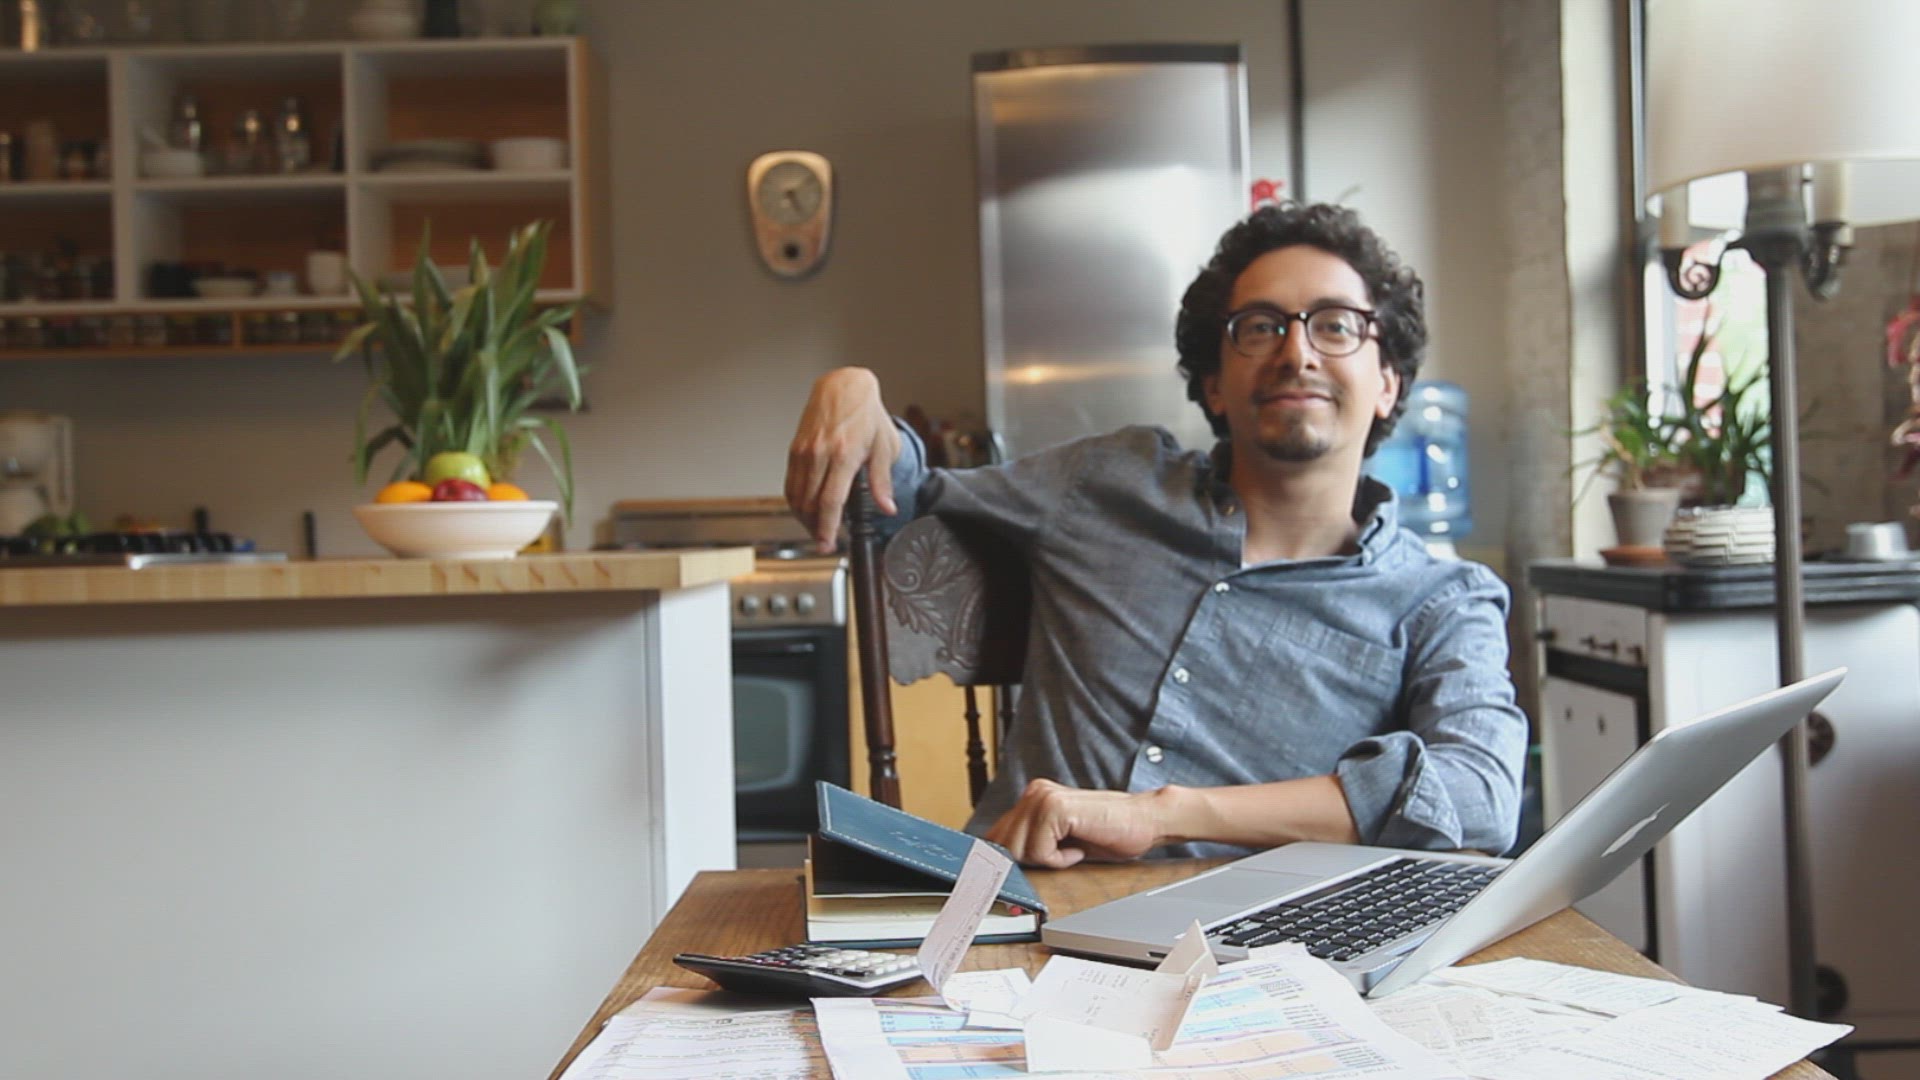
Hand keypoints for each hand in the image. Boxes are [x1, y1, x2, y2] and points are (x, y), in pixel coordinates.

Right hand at [785, 367, 901, 551]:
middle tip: (824, 543)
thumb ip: (882, 481)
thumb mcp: (883, 446)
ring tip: (816, 530)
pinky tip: (804, 510)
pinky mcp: (795, 449)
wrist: (844, 386)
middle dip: (816, 529)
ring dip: (804, 518)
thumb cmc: (866, 414)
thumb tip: (887, 508)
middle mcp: (820, 453)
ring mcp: (804, 451)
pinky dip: (795, 501)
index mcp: (844, 454)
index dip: (827, 527)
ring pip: (797, 496)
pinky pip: (790, 483)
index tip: (827, 544)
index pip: (831, 501)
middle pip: (811, 503)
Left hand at [984, 779, 1166, 868]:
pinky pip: (1039, 852)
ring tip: (1072, 850)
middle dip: (1026, 863)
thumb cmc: (1110, 834)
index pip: (998, 834)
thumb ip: (1032, 843)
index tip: (1011, 878)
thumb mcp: (1061, 841)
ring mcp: (1042, 798)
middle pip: (1003, 844)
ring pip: (1018, 850)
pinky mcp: (1055, 809)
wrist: (1146, 821)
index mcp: (1033, 797)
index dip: (1004, 860)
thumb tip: (999, 867)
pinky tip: (1078, 848)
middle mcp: (1034, 793)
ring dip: (1046, 860)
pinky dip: (1059, 859)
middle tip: (1056, 862)